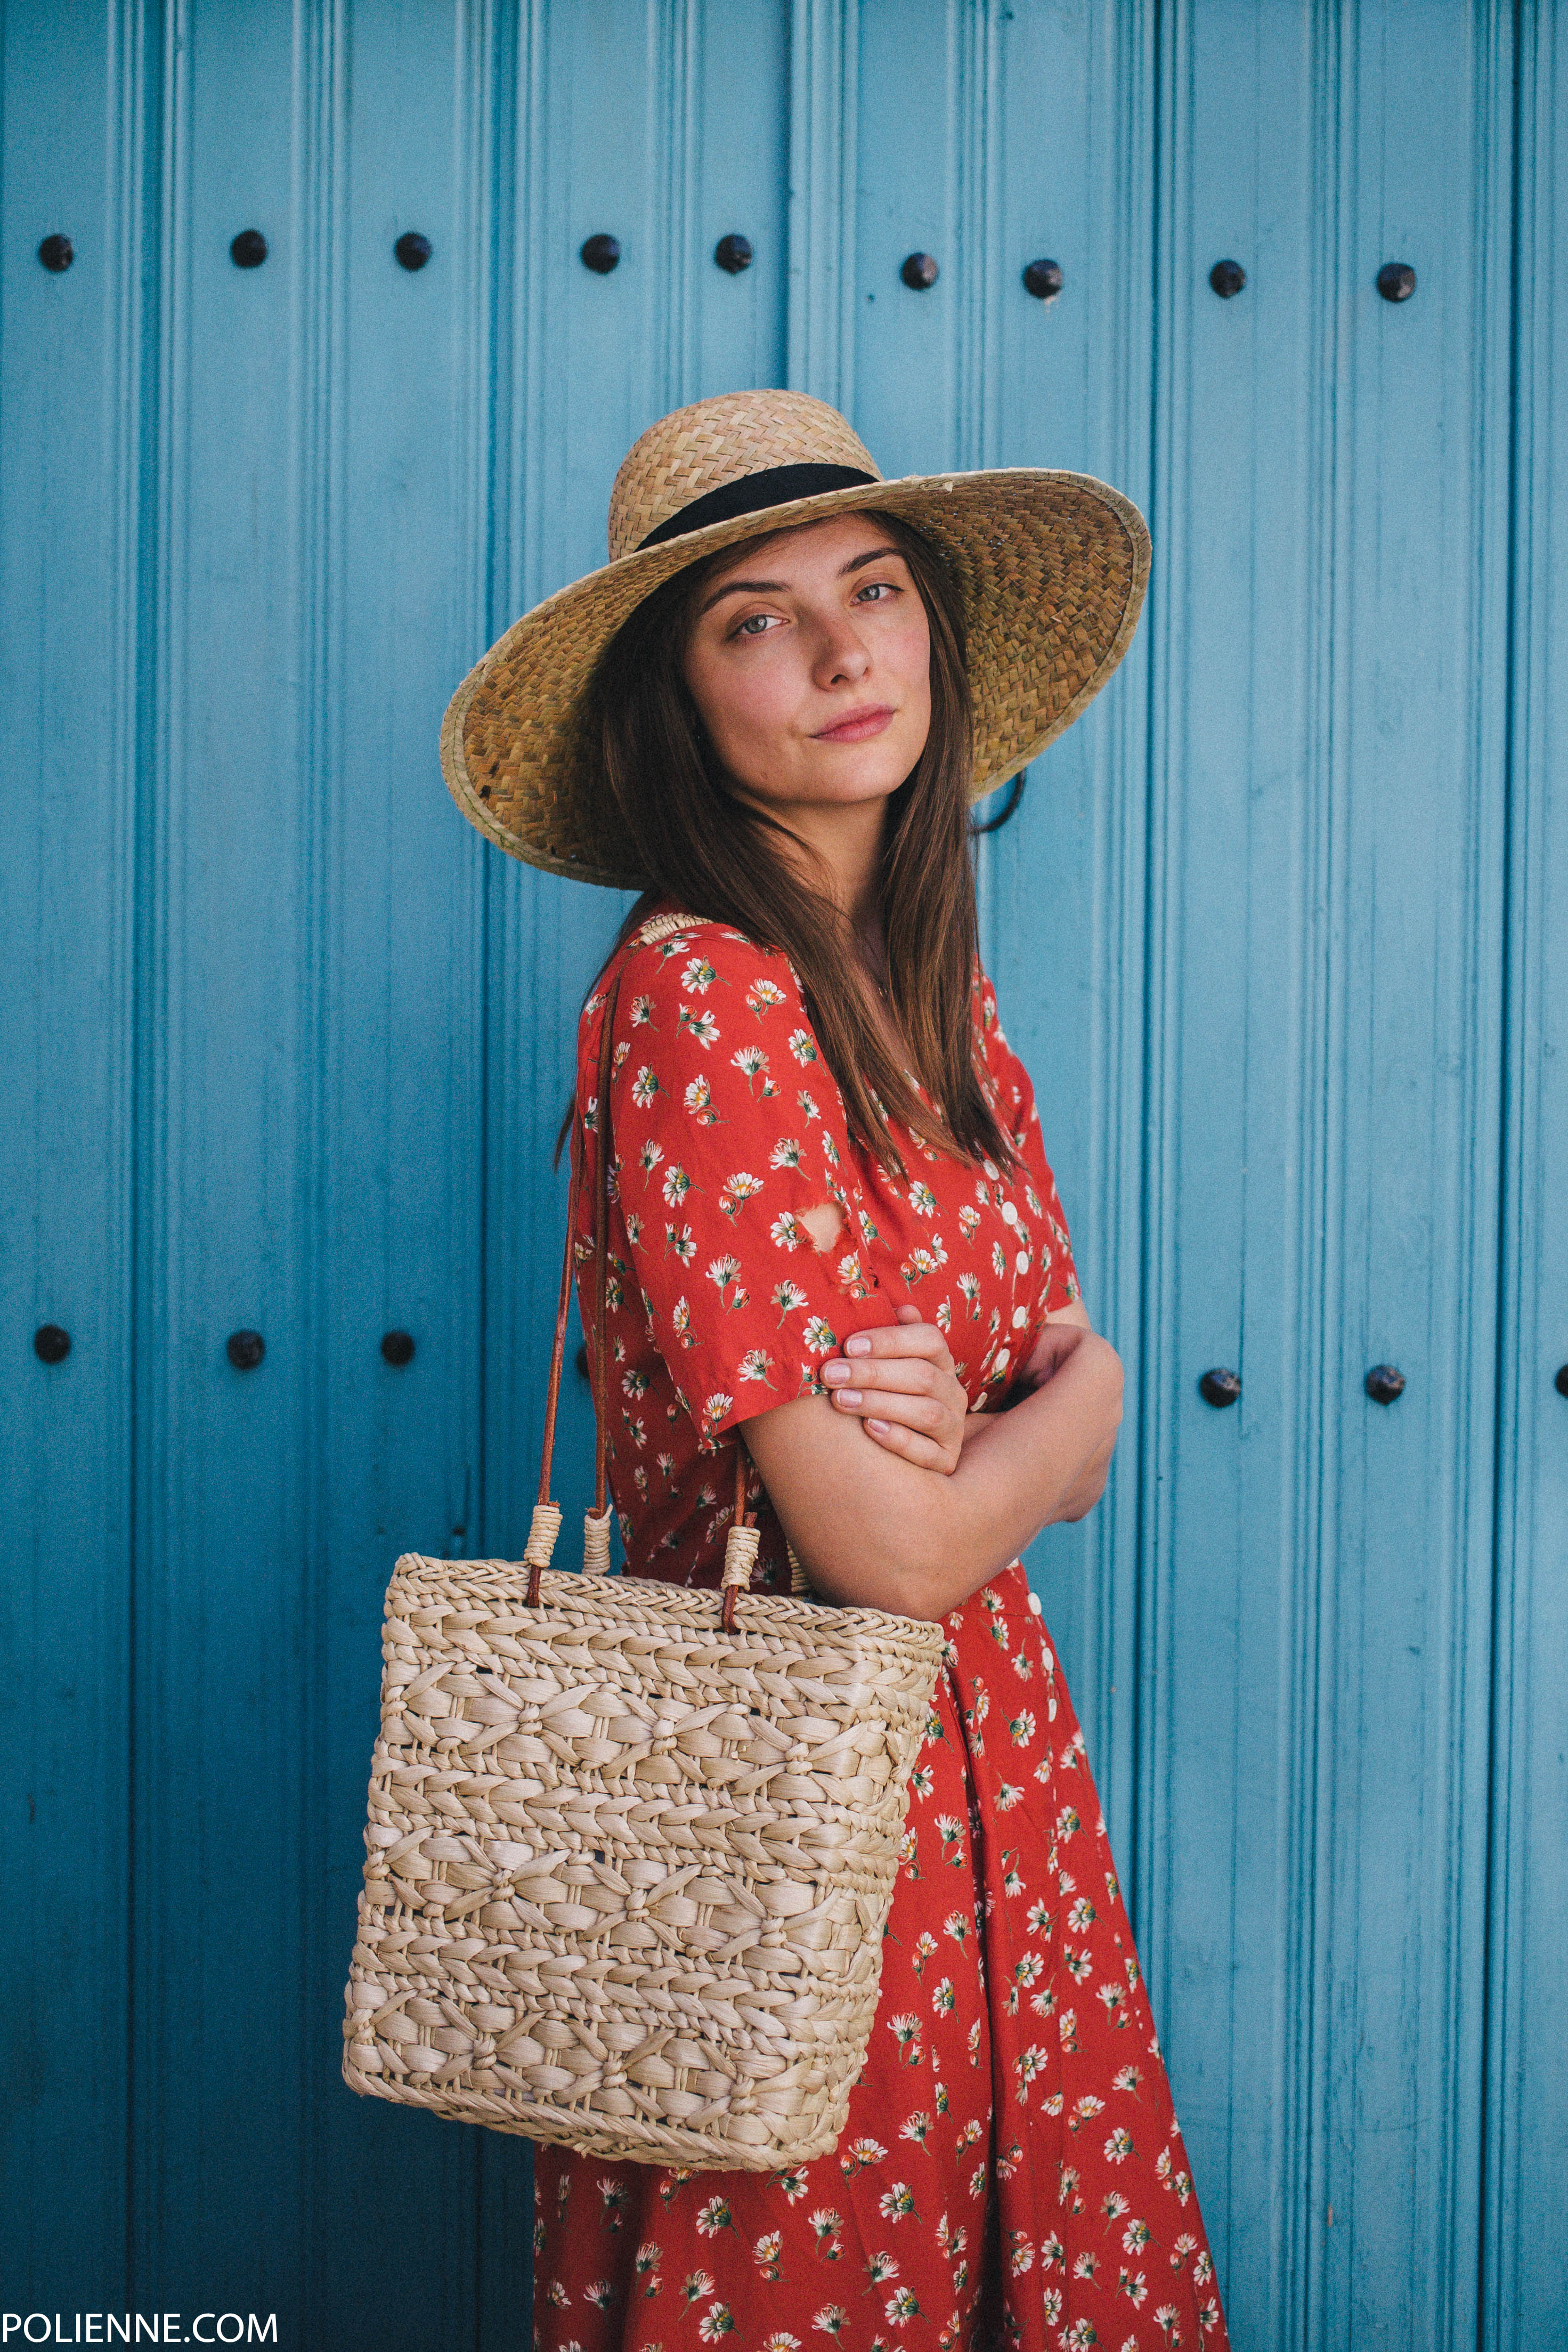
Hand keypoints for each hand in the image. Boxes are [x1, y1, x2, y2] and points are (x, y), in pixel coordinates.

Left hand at [819, 1303, 971, 1473]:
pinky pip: (927, 1452)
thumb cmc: (884, 1395)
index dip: (890, 1340)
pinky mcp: (946, 1461)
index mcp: (940, 1361)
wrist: (898, 1456)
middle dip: (873, 1373)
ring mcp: (953, 1428)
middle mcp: (952, 1392)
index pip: (929, 1339)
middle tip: (831, 1374)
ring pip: (927, 1412)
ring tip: (841, 1400)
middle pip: (923, 1376)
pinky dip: (898, 1439)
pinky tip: (869, 1429)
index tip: (849, 1345)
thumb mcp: (887, 1364)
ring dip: (881, 1403)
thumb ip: (890, 1337)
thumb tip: (900, 1308)